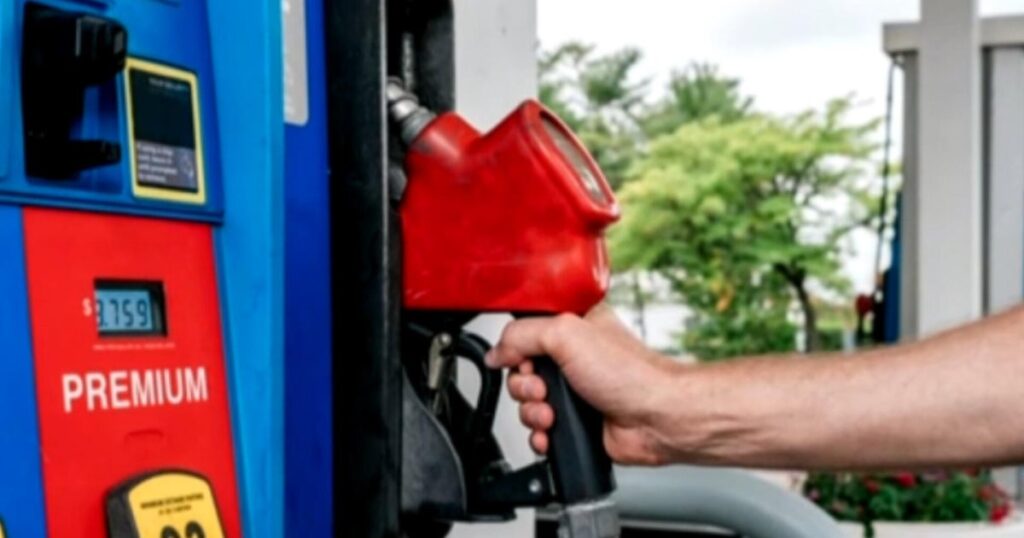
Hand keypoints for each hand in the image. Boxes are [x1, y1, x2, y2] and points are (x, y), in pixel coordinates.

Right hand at [485, 304, 680, 464]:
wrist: (656, 418)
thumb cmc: (631, 373)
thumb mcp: (566, 334)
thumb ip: (522, 335)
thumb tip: (497, 352)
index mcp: (573, 324)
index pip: (525, 329)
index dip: (517, 346)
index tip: (523, 356)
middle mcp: (572, 355)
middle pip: (519, 369)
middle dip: (524, 384)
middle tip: (544, 387)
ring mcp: (573, 389)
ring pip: (526, 402)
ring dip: (532, 411)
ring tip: (553, 412)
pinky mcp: (573, 419)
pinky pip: (538, 428)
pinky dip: (540, 433)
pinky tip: (554, 430)